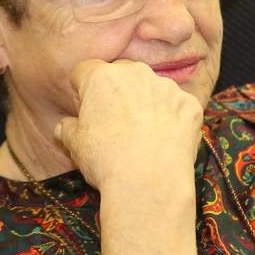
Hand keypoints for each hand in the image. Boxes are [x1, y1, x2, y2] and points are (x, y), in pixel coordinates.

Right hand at [55, 59, 201, 197]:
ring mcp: (166, 87)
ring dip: (145, 104)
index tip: (85, 111)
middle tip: (114, 124)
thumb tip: (64, 127)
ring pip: (151, 88)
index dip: (82, 91)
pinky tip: (164, 143)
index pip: (85, 71)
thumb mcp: (74, 145)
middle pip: (121, 74)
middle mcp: (135, 72)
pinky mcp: (190, 104)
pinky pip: (177, 106)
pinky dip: (171, 120)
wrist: (150, 183)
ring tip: (142, 137)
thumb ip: (67, 129)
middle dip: (116, 92)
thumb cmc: (106, 160)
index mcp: (101, 77)